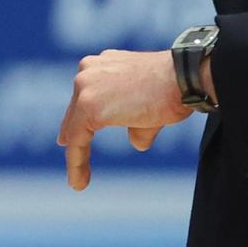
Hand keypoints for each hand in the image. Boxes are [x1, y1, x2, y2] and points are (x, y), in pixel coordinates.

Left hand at [56, 49, 192, 191]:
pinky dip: (77, 162)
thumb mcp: (149, 106)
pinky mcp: (89, 107)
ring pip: (75, 127)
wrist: (182, 79)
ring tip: (78, 182)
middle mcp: (89, 70)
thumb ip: (135, 123)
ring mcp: (86, 87)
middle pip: (75, 109)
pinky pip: (77, 140)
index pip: (85, 95)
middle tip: (65, 150)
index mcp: (102, 64)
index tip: (66, 138)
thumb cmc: (173, 90)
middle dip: (72, 132)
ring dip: (77, 155)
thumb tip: (136, 143)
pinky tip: (78, 182)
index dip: (77, 118)